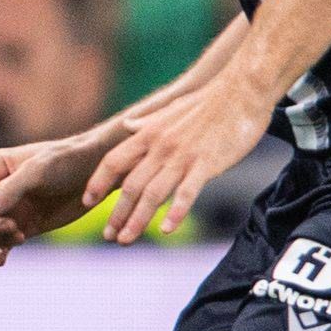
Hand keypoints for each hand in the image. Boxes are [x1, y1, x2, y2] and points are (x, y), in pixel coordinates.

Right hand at [0, 133, 105, 264]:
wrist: (97, 173)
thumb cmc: (67, 161)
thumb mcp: (39, 170)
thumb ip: (11, 189)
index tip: (2, 211)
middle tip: (13, 229)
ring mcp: (11, 209)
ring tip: (21, 236)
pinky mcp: (25, 226)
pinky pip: (3, 242)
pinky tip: (0, 260)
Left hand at [85, 72, 270, 244]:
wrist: (243, 90)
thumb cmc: (208, 101)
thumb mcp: (170, 109)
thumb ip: (147, 122)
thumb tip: (127, 125)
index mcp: (149, 133)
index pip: (113, 161)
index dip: (97, 182)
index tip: (87, 201)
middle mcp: (160, 146)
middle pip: (130, 185)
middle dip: (116, 213)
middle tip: (108, 235)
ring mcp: (183, 156)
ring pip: (153, 194)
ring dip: (137, 220)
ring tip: (126, 240)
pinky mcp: (207, 164)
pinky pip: (187, 192)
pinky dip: (175, 212)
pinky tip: (166, 230)